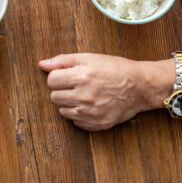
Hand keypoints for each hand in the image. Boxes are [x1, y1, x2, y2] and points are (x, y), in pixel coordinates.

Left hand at [39, 53, 160, 130]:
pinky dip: (79, 115)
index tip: (68, 75)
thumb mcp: (89, 58)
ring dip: (69, 103)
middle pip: (54, 97)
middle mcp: (85, 97)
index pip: (51, 80)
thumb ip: (63, 61)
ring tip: (83, 95)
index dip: (58, 76)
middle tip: (76, 85)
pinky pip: (76, 122)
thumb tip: (42, 64)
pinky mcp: (98, 125)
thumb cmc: (115, 68)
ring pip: (62, 111)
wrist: (140, 86)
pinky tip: (90, 105)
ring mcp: (91, 113)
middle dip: (62, 90)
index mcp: (82, 77)